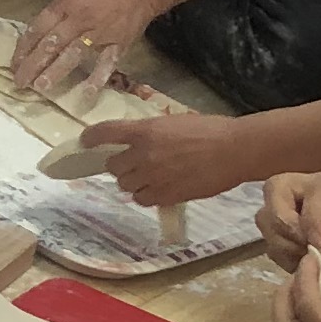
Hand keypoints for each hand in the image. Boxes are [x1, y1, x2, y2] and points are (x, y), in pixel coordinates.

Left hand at [7, 0, 157, 96]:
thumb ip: (55, 13)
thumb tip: (35, 36)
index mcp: (66, 5)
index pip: (38, 28)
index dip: (24, 48)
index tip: (13, 65)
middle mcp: (79, 19)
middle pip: (51, 44)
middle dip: (32, 65)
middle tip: (19, 83)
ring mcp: (99, 33)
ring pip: (73, 54)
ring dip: (55, 72)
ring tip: (40, 87)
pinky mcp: (118, 45)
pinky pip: (106, 64)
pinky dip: (97, 79)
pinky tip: (86, 94)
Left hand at [90, 110, 250, 209]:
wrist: (234, 150)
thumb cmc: (211, 130)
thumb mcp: (176, 122)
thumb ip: (152, 133)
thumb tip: (138, 141)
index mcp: (145, 131)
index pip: (105, 133)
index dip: (91, 138)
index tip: (85, 141)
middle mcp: (143, 154)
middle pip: (113, 166)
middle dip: (121, 165)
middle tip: (134, 164)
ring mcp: (153, 177)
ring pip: (125, 186)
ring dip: (133, 182)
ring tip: (150, 177)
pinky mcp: (165, 195)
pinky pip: (142, 200)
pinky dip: (146, 196)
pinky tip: (159, 189)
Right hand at [256, 165, 320, 278]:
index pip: (314, 192)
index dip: (311, 220)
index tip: (318, 247)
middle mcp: (313, 184)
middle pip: (275, 189)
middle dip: (283, 222)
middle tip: (303, 247)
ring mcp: (298, 204)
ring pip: (266, 215)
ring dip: (281, 241)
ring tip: (306, 259)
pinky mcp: (290, 225)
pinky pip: (271, 238)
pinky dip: (282, 254)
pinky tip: (303, 263)